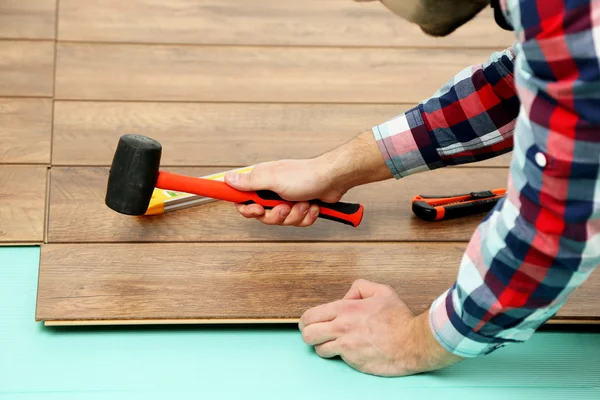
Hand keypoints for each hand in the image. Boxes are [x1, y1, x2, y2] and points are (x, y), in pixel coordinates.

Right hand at [224, 131, 392, 226]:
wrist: (334, 179)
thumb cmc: (306, 176)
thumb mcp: (273, 179)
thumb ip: (249, 182)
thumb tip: (227, 178)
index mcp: (262, 181)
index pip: (243, 199)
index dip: (247, 209)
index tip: (256, 210)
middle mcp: (272, 190)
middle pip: (263, 216)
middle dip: (277, 215)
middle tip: (285, 207)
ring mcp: (286, 199)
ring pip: (282, 221)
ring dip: (295, 215)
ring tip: (304, 203)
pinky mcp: (300, 207)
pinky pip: (297, 222)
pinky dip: (306, 217)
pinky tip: (313, 206)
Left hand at [299, 279, 461, 375]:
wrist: (413, 343)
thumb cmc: (399, 319)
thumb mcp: (381, 291)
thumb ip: (359, 288)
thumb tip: (346, 297)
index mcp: (344, 309)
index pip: (310, 316)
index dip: (307, 320)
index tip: (311, 322)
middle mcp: (341, 328)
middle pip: (308, 335)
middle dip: (309, 333)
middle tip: (317, 333)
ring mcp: (346, 347)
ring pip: (319, 350)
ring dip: (323, 346)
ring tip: (334, 343)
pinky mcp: (353, 362)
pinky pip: (336, 359)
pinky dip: (339, 356)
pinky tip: (349, 350)